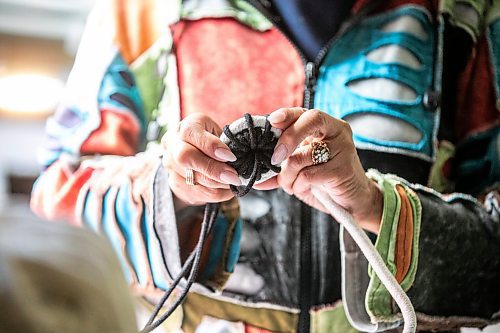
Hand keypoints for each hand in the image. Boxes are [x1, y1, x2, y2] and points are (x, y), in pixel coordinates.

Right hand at [161, 113, 241, 210]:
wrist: (193, 152)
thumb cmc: (212, 140)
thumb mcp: (220, 134)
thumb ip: (228, 143)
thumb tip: (244, 162)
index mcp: (186, 126)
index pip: (191, 133)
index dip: (211, 146)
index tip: (231, 157)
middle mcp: (172, 144)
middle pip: (185, 157)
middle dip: (213, 169)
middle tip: (234, 177)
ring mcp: (170, 165)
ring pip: (191, 179)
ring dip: (217, 185)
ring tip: (233, 183)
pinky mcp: (174, 183)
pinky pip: (195, 193)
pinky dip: (214, 194)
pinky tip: (226, 189)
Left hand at [255, 107, 382, 232]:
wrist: (351, 200)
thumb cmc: (323, 181)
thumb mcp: (298, 170)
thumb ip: (278, 168)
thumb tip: (255, 178)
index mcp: (324, 126)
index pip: (304, 112)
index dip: (287, 114)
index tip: (271, 121)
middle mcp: (336, 131)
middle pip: (311, 120)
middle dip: (288, 138)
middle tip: (275, 158)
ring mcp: (343, 148)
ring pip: (302, 156)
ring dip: (288, 175)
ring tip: (290, 184)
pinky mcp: (344, 168)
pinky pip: (309, 174)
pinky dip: (298, 184)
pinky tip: (301, 188)